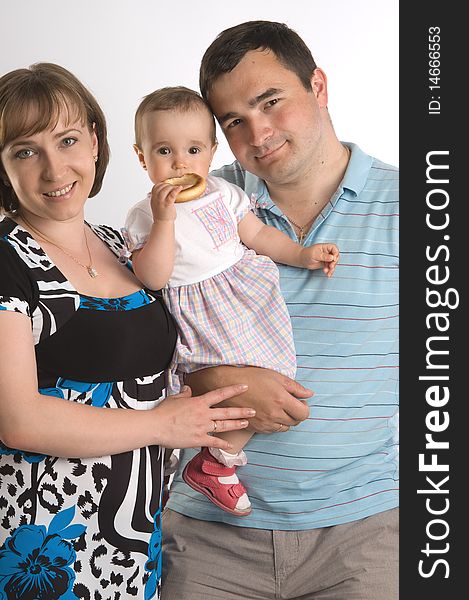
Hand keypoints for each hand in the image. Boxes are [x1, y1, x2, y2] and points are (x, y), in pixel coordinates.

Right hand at [149, 182, 180, 221]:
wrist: (163, 223)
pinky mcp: (167, 205)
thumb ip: (158, 197)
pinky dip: (176, 190)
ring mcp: (161, 202)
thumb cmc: (162, 214)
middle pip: (160, 187)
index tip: (166, 185)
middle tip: (172, 187)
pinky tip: (179, 188)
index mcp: (153, 198)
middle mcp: (156, 199)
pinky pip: (171, 195)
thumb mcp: (156, 204)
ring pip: (165, 190)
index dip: (161, 184)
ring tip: (175, 188)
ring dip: (171, 187)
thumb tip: (163, 191)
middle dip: (167, 185)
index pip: (155, 187)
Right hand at [152, 384, 255, 449]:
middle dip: (241, 411)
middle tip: (252, 410)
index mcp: (198, 402)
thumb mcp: (175, 398)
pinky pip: (214, 442)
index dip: (233, 390)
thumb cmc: (163, 412)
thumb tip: (188, 389)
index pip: (220, 394)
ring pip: (224, 425)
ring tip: (246, 423)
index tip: (244, 387)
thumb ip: (185, 394)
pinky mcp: (198, 439)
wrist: (156, 426)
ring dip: (236, 424)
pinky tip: (230, 446)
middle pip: (227, 411)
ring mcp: (202, 427)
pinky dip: (223, 444)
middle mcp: (203, 414)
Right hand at [186, 367, 311, 432]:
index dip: (304, 407)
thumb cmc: (252, 377)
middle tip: (289, 403)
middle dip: (296, 413)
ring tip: (278, 407)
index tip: (300, 401)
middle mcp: (274, 414)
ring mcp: (264, 423)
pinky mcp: (256, 428)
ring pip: (284, 427)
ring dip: (285, 419)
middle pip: (295, 422)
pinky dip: (274, 423)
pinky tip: (268, 412)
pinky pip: (272, 430)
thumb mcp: (276, 376)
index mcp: (281, 400)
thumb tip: (309, 394)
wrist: (227, 385)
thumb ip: (295, 387)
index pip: (304, 413)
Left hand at [300, 243, 339, 276]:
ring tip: (328, 273)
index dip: (335, 254)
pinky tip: (327, 274)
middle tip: (331, 267)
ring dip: (332, 269)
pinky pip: (329, 268)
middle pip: (335, 256)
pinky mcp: (325, 264)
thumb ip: (323, 256)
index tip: (333, 259)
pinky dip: (329, 271)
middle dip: (334, 263)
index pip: (334, 248)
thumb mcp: (315, 254)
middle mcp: (327, 252)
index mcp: (325, 247)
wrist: (302, 260)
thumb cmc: (307, 254)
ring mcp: (327, 258)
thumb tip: (332, 257)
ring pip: (333, 263)